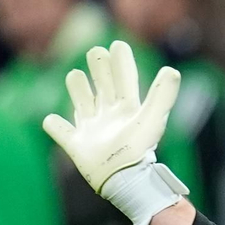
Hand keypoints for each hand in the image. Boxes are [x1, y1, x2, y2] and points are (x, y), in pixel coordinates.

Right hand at [43, 40, 188, 224]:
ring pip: (82, 103)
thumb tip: (172, 70)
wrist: (123, 180)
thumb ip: (163, 95)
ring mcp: (92, 130)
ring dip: (78, 89)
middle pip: (103, 86)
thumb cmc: (139, 150)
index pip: (124, 79)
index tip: (118, 44)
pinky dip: (55, 127)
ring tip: (76, 77)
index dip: (121, 62)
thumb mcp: (152, 118)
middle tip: (96, 51)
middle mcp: (110, 116)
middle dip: (99, 68)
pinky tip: (51, 121)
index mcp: (127, 108)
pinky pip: (62, 133)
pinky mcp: (77, 145)